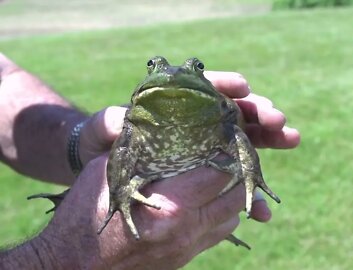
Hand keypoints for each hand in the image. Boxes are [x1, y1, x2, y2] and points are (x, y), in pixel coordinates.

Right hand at [37, 155, 243, 268]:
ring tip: (220, 175)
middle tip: (230, 152)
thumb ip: (140, 151)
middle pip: (237, 195)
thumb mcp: (107, 174)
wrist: (73, 267)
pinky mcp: (186, 257)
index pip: (220, 171)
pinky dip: (221, 214)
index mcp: (170, 205)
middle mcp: (187, 229)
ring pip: (233, 216)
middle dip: (238, 170)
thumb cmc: (84, 217)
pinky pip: (219, 233)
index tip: (225, 135)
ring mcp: (188, 246)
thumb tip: (161, 128)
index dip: (227, 149)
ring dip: (232, 194)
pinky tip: (206, 200)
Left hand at [77, 71, 299, 222]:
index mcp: (176, 106)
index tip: (243, 86)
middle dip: (259, 113)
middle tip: (278, 119)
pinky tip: (261, 208)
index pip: (205, 89)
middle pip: (234, 112)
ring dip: (269, 141)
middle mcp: (198, 123)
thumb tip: (123, 115)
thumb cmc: (103, 149)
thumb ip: (110, 124)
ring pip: (244, 141)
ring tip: (292, 139)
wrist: (107, 184)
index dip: (225, 85)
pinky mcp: (211, 174)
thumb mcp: (102, 135)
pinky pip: (235, 180)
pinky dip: (249, 193)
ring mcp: (208, 148)